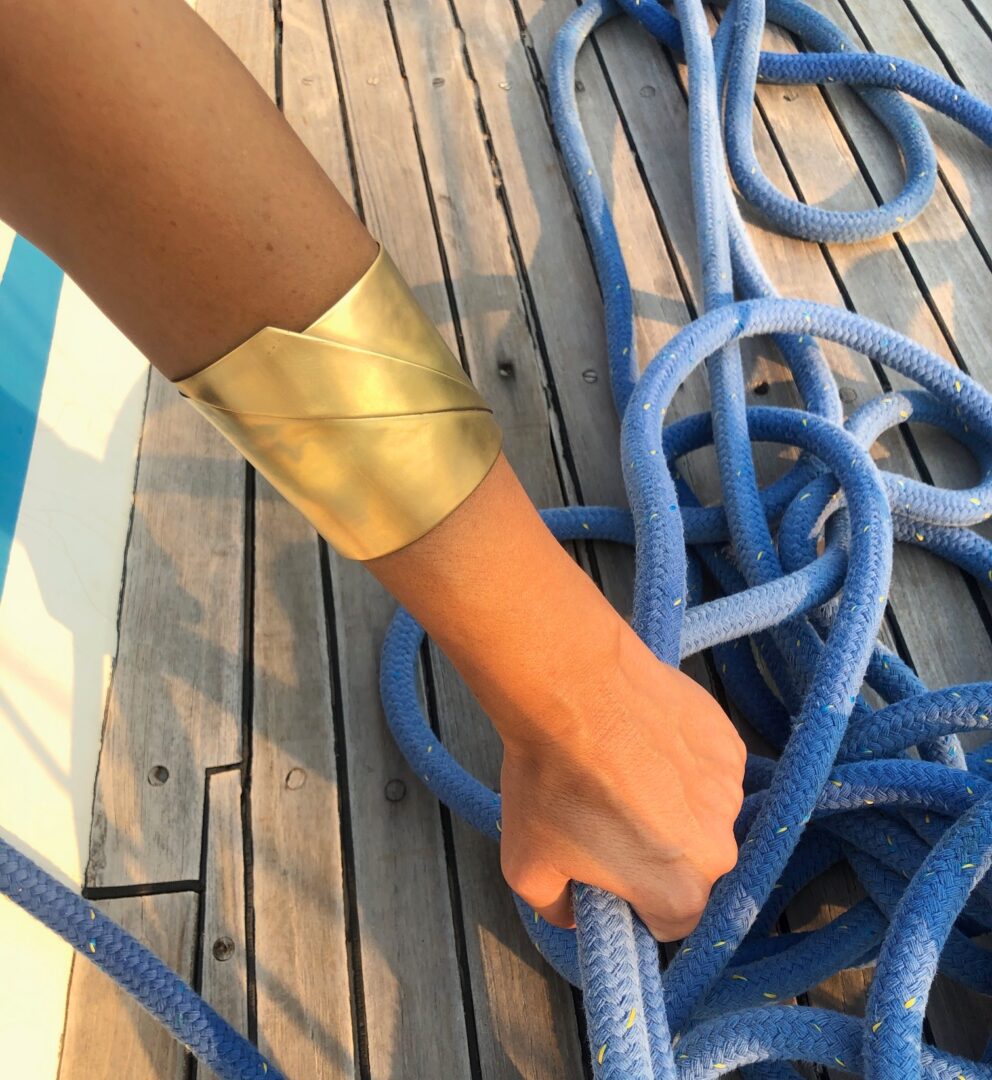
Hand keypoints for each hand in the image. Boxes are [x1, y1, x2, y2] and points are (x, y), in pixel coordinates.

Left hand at [366, 451, 745, 940]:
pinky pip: (707, 767)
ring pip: (701, 814)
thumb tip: (576, 911)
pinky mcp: (727, 737)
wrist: (570, 686)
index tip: (604, 869)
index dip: (632, 901)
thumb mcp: (527, 868)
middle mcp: (720, 848)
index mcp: (681, 894)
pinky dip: (681, 761)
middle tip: (607, 813)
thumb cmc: (550, 780)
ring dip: (672, 803)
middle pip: (688, 867)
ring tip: (621, 769)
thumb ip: (558, 910)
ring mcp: (730, 788)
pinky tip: (640, 739)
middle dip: (654, 852)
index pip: (666, 924)